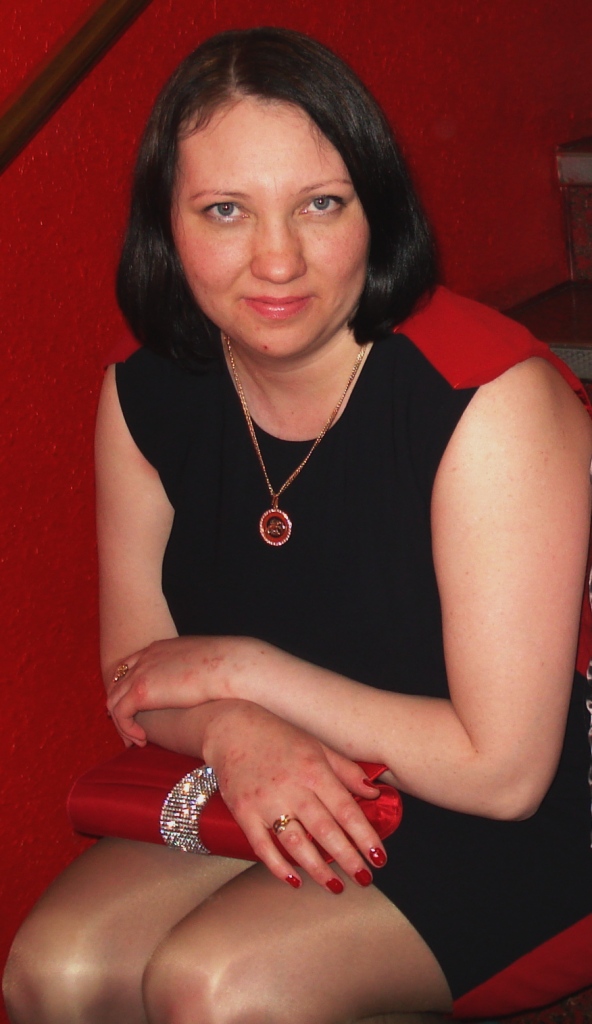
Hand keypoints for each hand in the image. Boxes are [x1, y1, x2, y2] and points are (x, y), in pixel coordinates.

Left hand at [106, 636, 248, 744]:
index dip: (130, 689)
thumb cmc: (228, 668)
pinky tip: (143, 741)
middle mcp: (146, 657)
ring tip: (136, 741)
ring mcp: (140, 672)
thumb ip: (195, 670)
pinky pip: (120, 713)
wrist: (230, 666)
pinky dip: (127, 729)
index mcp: (161, 648)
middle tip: (130, 729)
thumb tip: (204, 683)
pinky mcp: (141, 690)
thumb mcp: (205, 663)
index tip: (137, 710)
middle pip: (118, 683)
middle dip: (119, 707)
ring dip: (122, 723)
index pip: (132, 667)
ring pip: (114, 700)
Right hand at [202, 701, 385, 892]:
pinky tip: (295, 880)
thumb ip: (346, 771)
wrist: (231, 729)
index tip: (379, 857)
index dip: (364, 836)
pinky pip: (262, 846)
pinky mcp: (243, 812)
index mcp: (313, 769)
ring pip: (296, 843)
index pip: (346, 809)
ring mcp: (265, 802)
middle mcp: (291, 787)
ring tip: (336, 886)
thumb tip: (374, 793)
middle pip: (325, 830)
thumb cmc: (279, 737)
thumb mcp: (318, 746)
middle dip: (347, 858)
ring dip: (318, 869)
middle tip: (364, 878)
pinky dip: (278, 866)